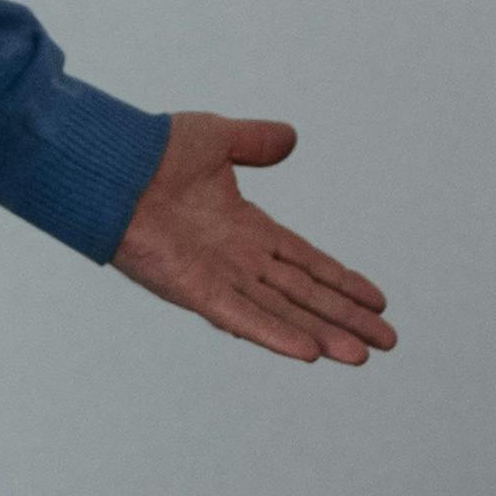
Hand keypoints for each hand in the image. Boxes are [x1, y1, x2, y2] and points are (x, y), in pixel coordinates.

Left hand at [114, 114, 396, 364]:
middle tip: (385, 343)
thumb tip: (290, 139)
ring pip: (282, 312)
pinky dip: (273, 334)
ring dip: (322, 333)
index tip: (377, 301)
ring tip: (360, 356)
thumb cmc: (151, 152)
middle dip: (345, 318)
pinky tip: (308, 352)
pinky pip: (241, 316)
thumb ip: (254, 143)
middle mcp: (237, 259)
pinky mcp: (193, 289)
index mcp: (246, 229)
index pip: (306, 261)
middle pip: (303, 295)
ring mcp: (217, 277)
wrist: (110, 164)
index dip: (342, 281)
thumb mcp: (217, 140)